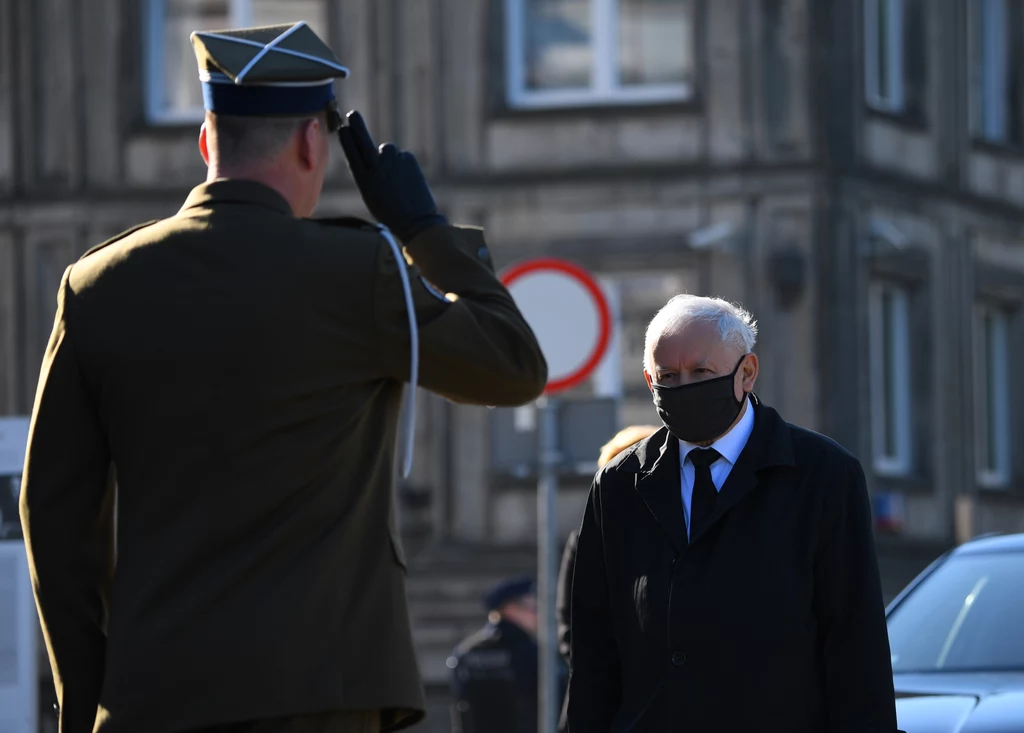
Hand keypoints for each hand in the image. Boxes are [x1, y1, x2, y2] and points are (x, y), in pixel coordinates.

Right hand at [338, 110, 445, 241]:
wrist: (416, 220)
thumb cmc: (390, 211)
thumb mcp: (370, 195)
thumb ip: (368, 173)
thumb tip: (374, 153)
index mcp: (364, 179)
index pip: (352, 153)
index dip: (347, 140)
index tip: (344, 128)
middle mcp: (377, 167)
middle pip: (364, 141)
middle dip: (357, 126)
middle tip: (352, 115)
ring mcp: (394, 161)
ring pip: (387, 150)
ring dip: (389, 158)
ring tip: (396, 179)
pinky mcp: (409, 159)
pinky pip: (402, 157)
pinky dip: (402, 165)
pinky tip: (406, 180)